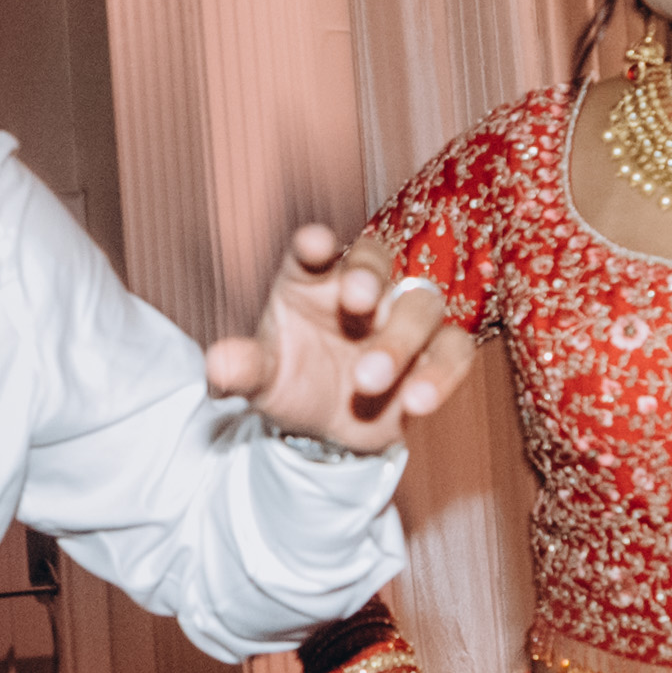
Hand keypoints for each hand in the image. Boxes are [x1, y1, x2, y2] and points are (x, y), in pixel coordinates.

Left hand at [205, 226, 471, 453]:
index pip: (314, 252)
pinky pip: (453, 351)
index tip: (313, 246)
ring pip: (421, 304)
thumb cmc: (291, 379)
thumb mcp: (261, 379)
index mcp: (311, 280)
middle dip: (368, 276)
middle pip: (376, 260)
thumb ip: (242, 368)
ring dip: (400, 339)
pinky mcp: (434, 355)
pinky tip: (417, 402)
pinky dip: (440, 373)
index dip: (315, 245)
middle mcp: (361, 289)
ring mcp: (401, 318)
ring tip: (368, 381)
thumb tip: (218, 366)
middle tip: (357, 300)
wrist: (326, 427)